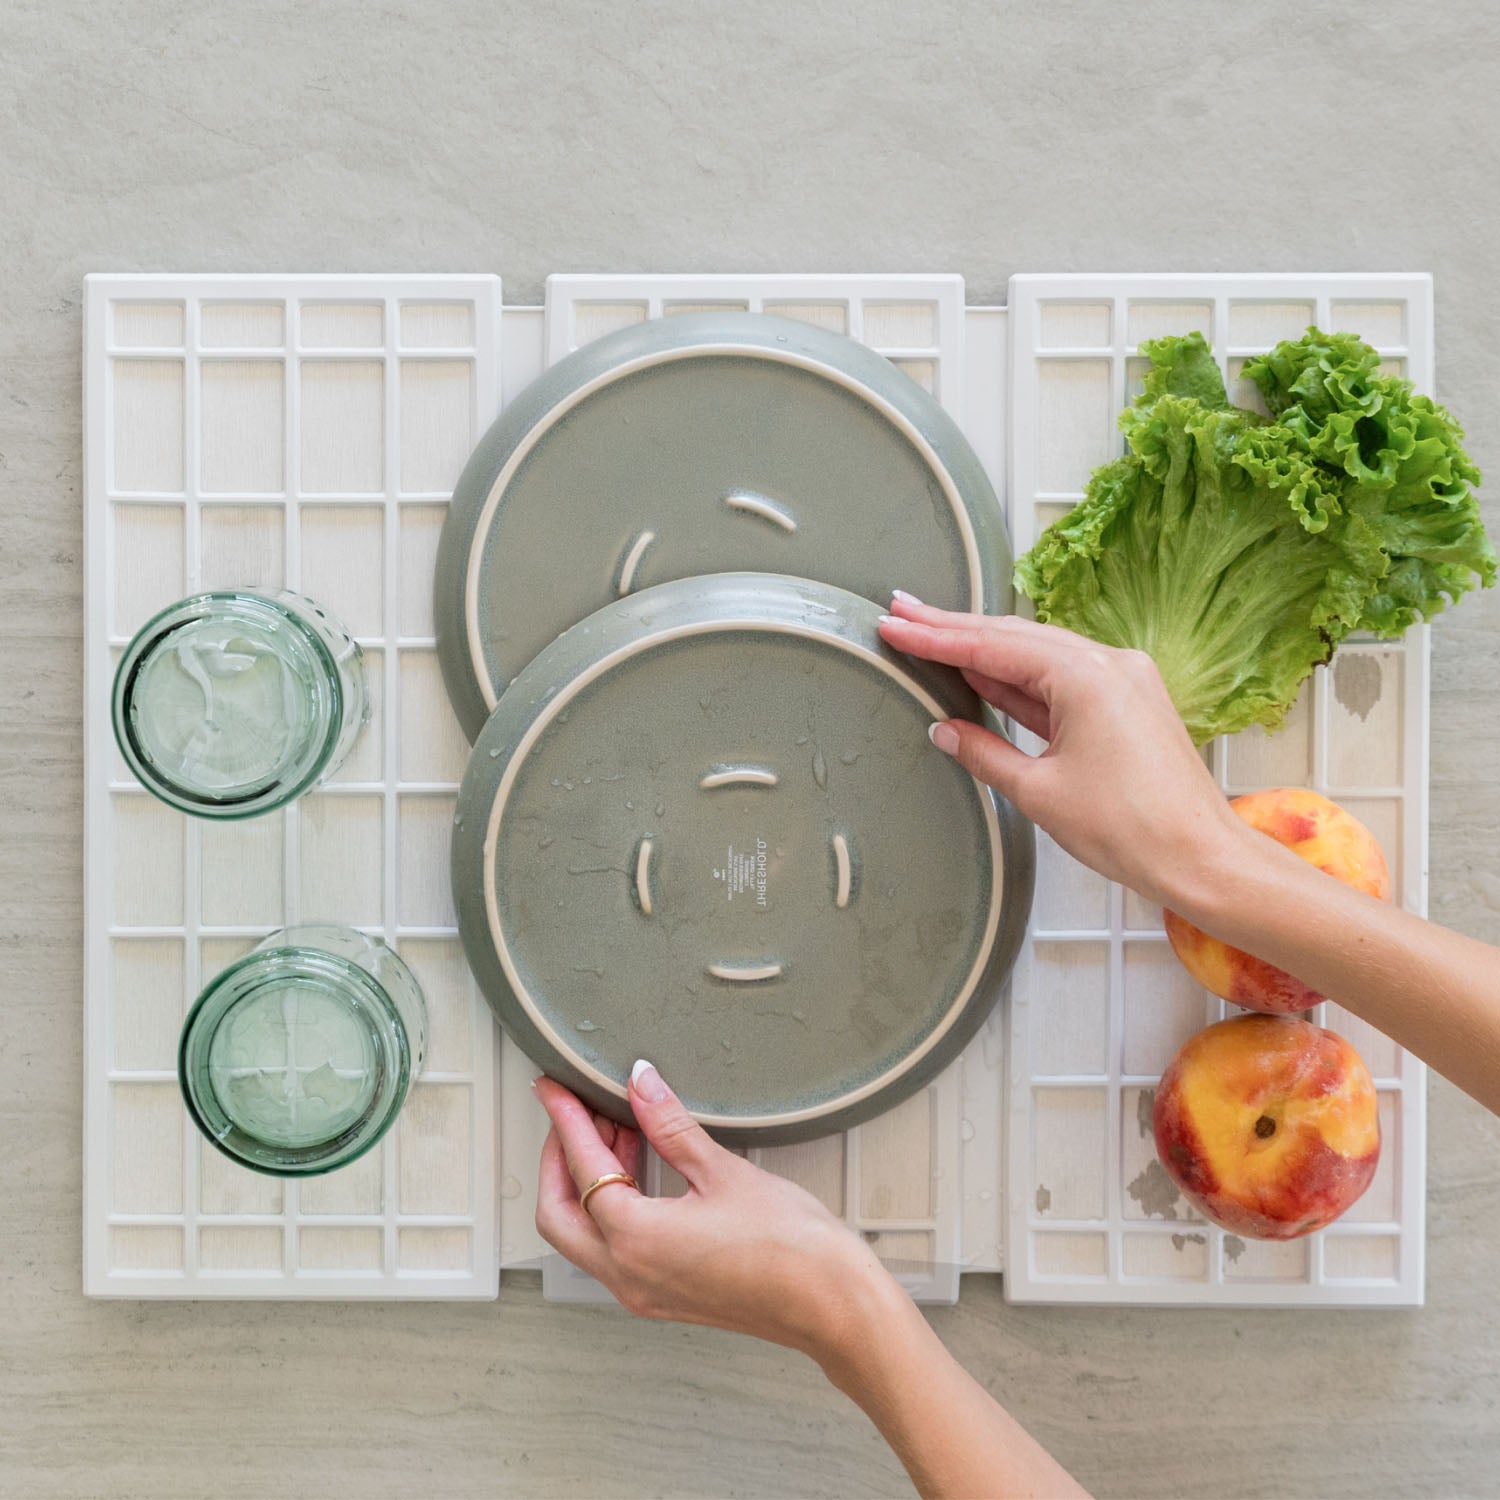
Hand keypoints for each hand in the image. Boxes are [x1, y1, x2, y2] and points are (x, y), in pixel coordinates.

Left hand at [533, 1061, 899, 1362]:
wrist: (830, 1303)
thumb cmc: (790, 1246)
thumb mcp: (723, 1171)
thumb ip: (670, 1126)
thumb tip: (639, 1083)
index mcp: (635, 1240)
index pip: (581, 1167)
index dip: (565, 1119)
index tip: (555, 1087)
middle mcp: (627, 1274)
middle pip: (559, 1212)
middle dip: (558, 1157)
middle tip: (574, 1110)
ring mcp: (642, 1290)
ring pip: (584, 1232)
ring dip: (588, 1179)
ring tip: (615, 1126)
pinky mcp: (662, 1293)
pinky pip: (613, 1246)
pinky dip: (613, 1204)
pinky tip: (641, 1166)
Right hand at [878, 594, 1244, 910]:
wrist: (1200, 857)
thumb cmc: (1131, 829)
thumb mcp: (1039, 792)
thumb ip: (984, 753)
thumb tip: (946, 730)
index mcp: (1085, 676)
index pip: (993, 647)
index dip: (936, 637)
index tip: (896, 625)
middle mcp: (1108, 664)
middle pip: (1015, 638)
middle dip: (955, 628)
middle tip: (903, 613)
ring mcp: (1122, 681)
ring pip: (1038, 656)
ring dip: (985, 651)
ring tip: (932, 638)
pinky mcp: (1127, 705)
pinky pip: (1061, 681)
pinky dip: (1019, 680)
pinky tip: (983, 676)